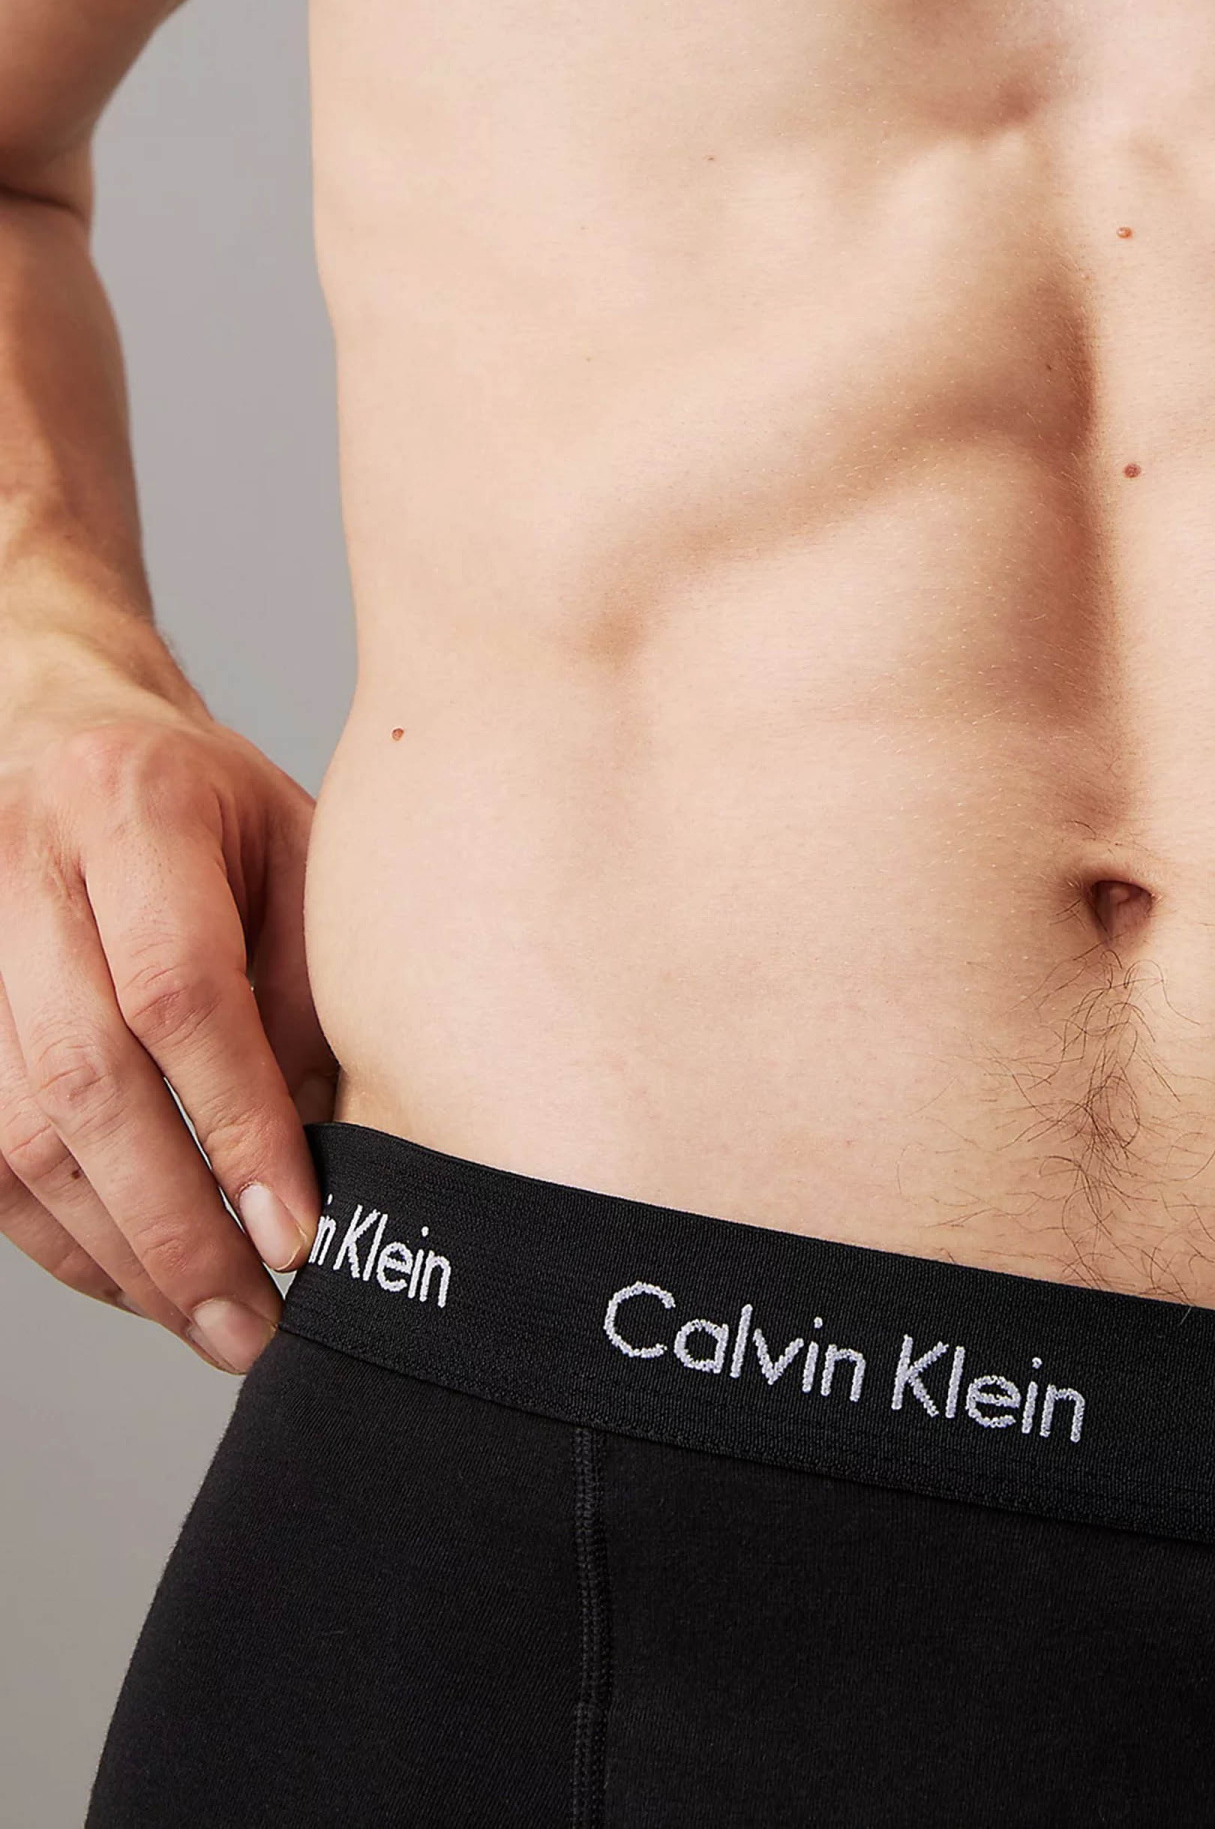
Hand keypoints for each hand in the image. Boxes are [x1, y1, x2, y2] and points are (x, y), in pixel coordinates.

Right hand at [0, 703, 333, 1372]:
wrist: (64, 731)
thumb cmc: (206, 802)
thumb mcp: (293, 847)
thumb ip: (310, 982)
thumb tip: (342, 1152)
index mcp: (131, 806)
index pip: (177, 990)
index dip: (238, 1122)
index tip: (297, 1230)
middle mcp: (21, 870)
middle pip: (86, 1078)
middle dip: (174, 1222)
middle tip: (255, 1320)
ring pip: (21, 1135)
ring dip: (119, 1253)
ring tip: (212, 1324)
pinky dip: (62, 1238)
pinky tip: (137, 1282)